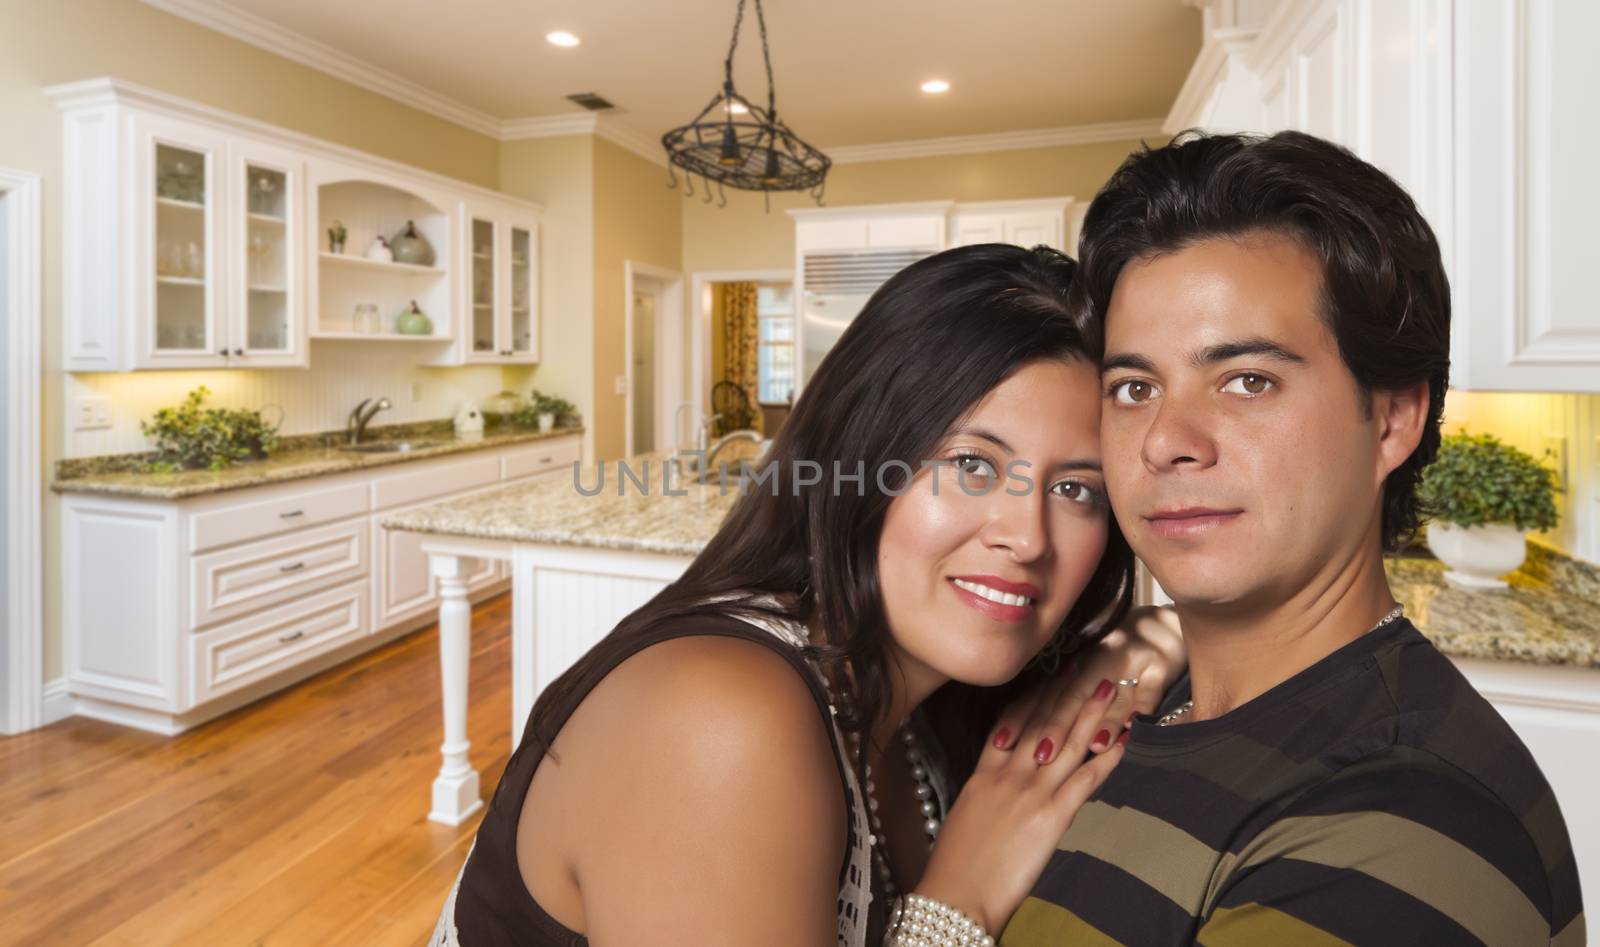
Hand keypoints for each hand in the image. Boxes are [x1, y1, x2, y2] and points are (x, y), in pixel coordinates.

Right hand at [911, 679, 1125, 933]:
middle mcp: (1008, 774)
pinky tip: (1122, 740)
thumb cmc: (954, 866)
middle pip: (1041, 723)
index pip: (1011, 723)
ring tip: (1108, 689)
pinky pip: (1085, 778)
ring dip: (1090, 713)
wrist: (956, 894)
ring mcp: (1030, 791)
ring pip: (1067, 742)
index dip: (1033, 698)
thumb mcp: (964, 817)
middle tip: (1083, 668)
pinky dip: (1106, 757)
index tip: (1048, 678)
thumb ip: (984, 795)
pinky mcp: (1051, 815)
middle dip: (1064, 694)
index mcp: (984, 774)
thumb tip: (996, 788)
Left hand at [992, 605, 1183, 764]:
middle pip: (1074, 696)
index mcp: (1076, 662)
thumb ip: (1061, 695)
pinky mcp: (1161, 665)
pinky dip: (1143, 706)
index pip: (1044, 694)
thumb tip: (1022, 728)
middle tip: (1039, 754)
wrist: (1164, 622)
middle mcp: (1098, 659)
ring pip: (1112, 695)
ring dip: (1102, 720)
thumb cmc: (1120, 652)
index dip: (1022, 717)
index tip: (1001, 741)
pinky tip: (1136, 724)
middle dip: (1056, 726)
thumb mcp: (1087, 668)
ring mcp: (1130, 662)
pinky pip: (1152, 688)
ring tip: (1090, 745)